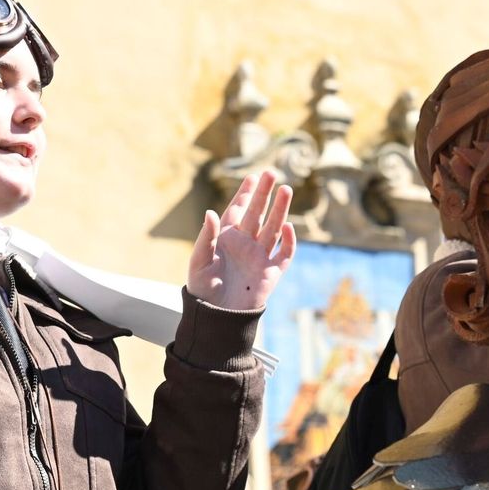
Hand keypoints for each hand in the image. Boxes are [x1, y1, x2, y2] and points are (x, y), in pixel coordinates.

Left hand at [187, 170, 295, 309]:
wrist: (218, 316)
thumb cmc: (203, 288)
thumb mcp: (199, 260)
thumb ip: (207, 236)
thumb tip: (212, 212)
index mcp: (227, 238)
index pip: (238, 210)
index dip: (245, 193)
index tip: (253, 177)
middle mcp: (245, 243)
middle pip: (258, 213)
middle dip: (265, 193)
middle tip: (272, 173)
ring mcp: (260, 256)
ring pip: (273, 228)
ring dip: (280, 210)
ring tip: (286, 190)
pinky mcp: (271, 272)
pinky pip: (284, 254)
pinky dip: (289, 241)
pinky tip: (289, 228)